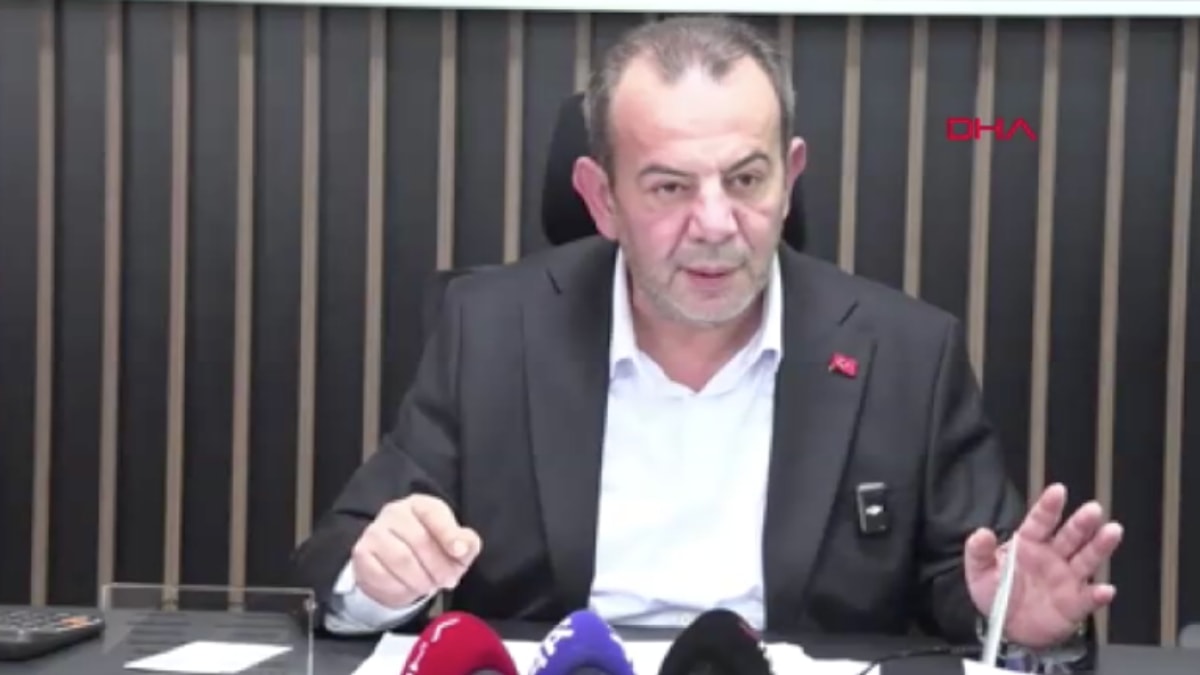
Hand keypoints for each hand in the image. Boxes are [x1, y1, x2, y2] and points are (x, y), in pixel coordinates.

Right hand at [351, 494, 481, 608]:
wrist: (396, 570)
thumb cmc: (431, 552)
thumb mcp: (455, 547)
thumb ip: (466, 543)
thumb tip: (463, 547)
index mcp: (420, 505)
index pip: (433, 513)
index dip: (448, 533)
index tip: (459, 553)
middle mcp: (394, 512)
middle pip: (420, 541)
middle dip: (439, 566)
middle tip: (448, 581)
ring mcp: (374, 531)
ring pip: (401, 560)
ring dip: (421, 580)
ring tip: (429, 586)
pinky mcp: (362, 553)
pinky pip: (382, 575)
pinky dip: (401, 589)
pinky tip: (409, 589)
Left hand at [964, 483, 1122, 648]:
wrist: (1009, 627)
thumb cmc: (997, 593)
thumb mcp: (980, 572)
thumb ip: (979, 552)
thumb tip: (981, 533)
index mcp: (1029, 543)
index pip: (1040, 521)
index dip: (1049, 506)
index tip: (1058, 491)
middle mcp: (1053, 556)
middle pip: (1070, 536)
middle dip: (1082, 522)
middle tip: (1093, 509)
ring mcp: (1068, 578)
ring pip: (1087, 559)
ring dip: (1100, 546)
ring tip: (1112, 531)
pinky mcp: (1076, 603)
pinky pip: (1089, 598)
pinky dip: (1098, 595)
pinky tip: (1105, 590)